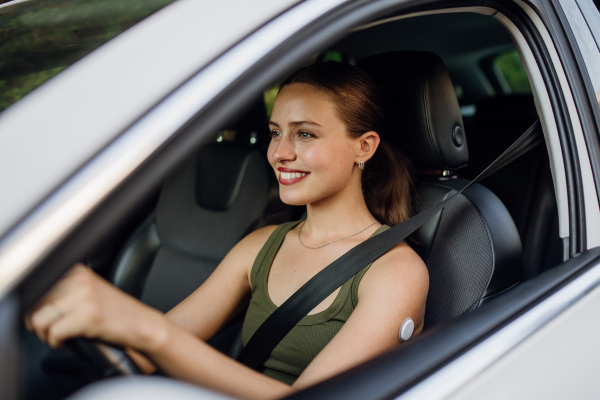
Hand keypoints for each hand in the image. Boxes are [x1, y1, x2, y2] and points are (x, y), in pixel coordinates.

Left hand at [25, 263, 167, 351]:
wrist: (143, 325)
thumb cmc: (118, 313)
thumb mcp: (90, 291)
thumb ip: (66, 290)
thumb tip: (35, 302)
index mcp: (78, 271)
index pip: (37, 287)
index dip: (38, 307)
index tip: (48, 316)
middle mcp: (80, 280)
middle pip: (34, 304)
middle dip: (39, 322)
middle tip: (54, 329)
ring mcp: (84, 297)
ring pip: (39, 320)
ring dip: (45, 334)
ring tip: (60, 336)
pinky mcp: (88, 317)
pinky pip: (54, 334)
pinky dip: (56, 343)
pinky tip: (67, 342)